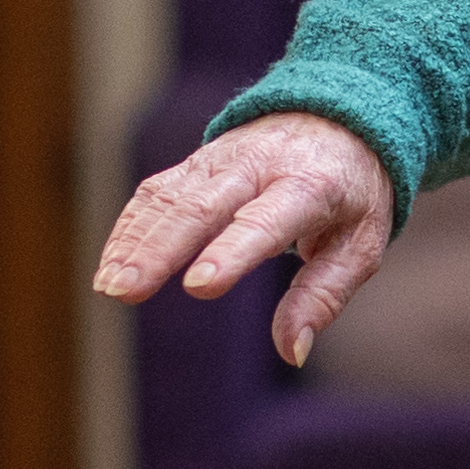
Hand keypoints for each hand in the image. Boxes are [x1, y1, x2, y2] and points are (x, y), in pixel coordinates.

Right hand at [91, 111, 397, 365]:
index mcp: (311, 186)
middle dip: (161, 250)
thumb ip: (323, 296)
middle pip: (202, 206)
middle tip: (126, 291)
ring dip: (135, 242)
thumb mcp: (360, 244)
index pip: (266, 220)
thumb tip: (293, 352)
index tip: (200, 285)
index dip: (232, 252)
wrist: (338, 117)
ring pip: (170, 197)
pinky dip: (129, 229)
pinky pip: (156, 193)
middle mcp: (260, 166)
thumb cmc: (352, 194)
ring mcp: (222, 159)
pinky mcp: (196, 162)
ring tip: (110, 287)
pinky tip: (110, 268)